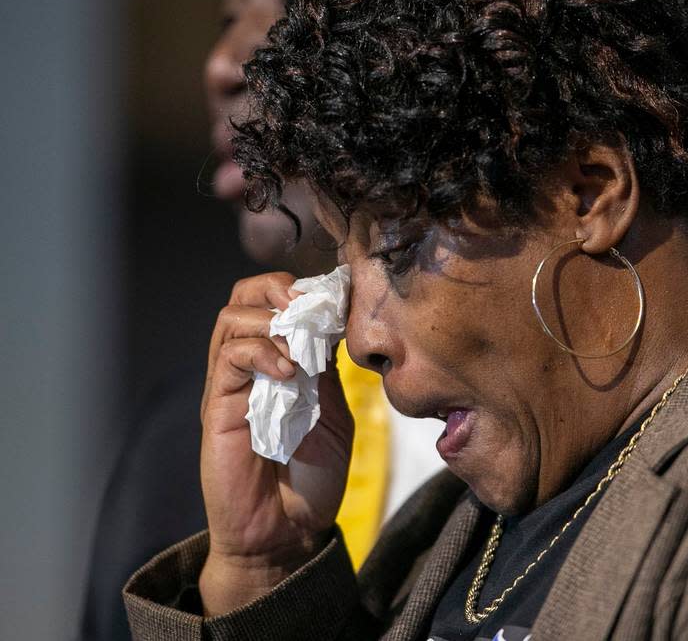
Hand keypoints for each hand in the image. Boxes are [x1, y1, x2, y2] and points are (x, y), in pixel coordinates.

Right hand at [197, 272, 353, 614]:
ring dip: (271, 319)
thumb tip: (335, 324)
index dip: (305, 290)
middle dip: (278, 289)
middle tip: (310, 306)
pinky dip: (260, 352)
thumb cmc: (312, 478)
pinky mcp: (218, 406)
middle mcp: (252, 366)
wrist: (287, 532)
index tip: (337, 297)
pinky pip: (229, 358)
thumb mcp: (334, 414)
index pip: (277, 302)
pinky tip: (287, 371)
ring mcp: (231, 384)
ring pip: (232, 318)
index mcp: (282, 362)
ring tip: (301, 344)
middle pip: (246, 297)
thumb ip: (329, 371)